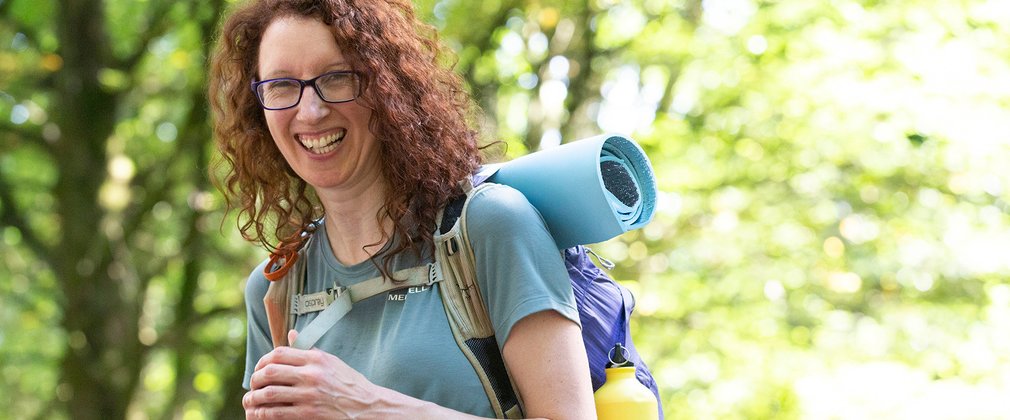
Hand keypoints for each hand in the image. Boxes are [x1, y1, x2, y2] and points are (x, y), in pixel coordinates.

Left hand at [243, 330, 386, 418]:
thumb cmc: (349, 384)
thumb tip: (292, 334)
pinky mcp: (309, 414)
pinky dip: (263, 414)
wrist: (367, 407)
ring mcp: (310, 395)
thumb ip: (309, 350)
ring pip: (270, 394)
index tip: (259, 368)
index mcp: (317, 359)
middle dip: (255, 379)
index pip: (279, 353)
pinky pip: (277, 413)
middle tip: (252, 385)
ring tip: (250, 401)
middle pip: (271, 372)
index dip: (263, 360)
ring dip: (254, 398)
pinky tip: (258, 415)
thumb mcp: (332, 361)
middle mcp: (312, 375)